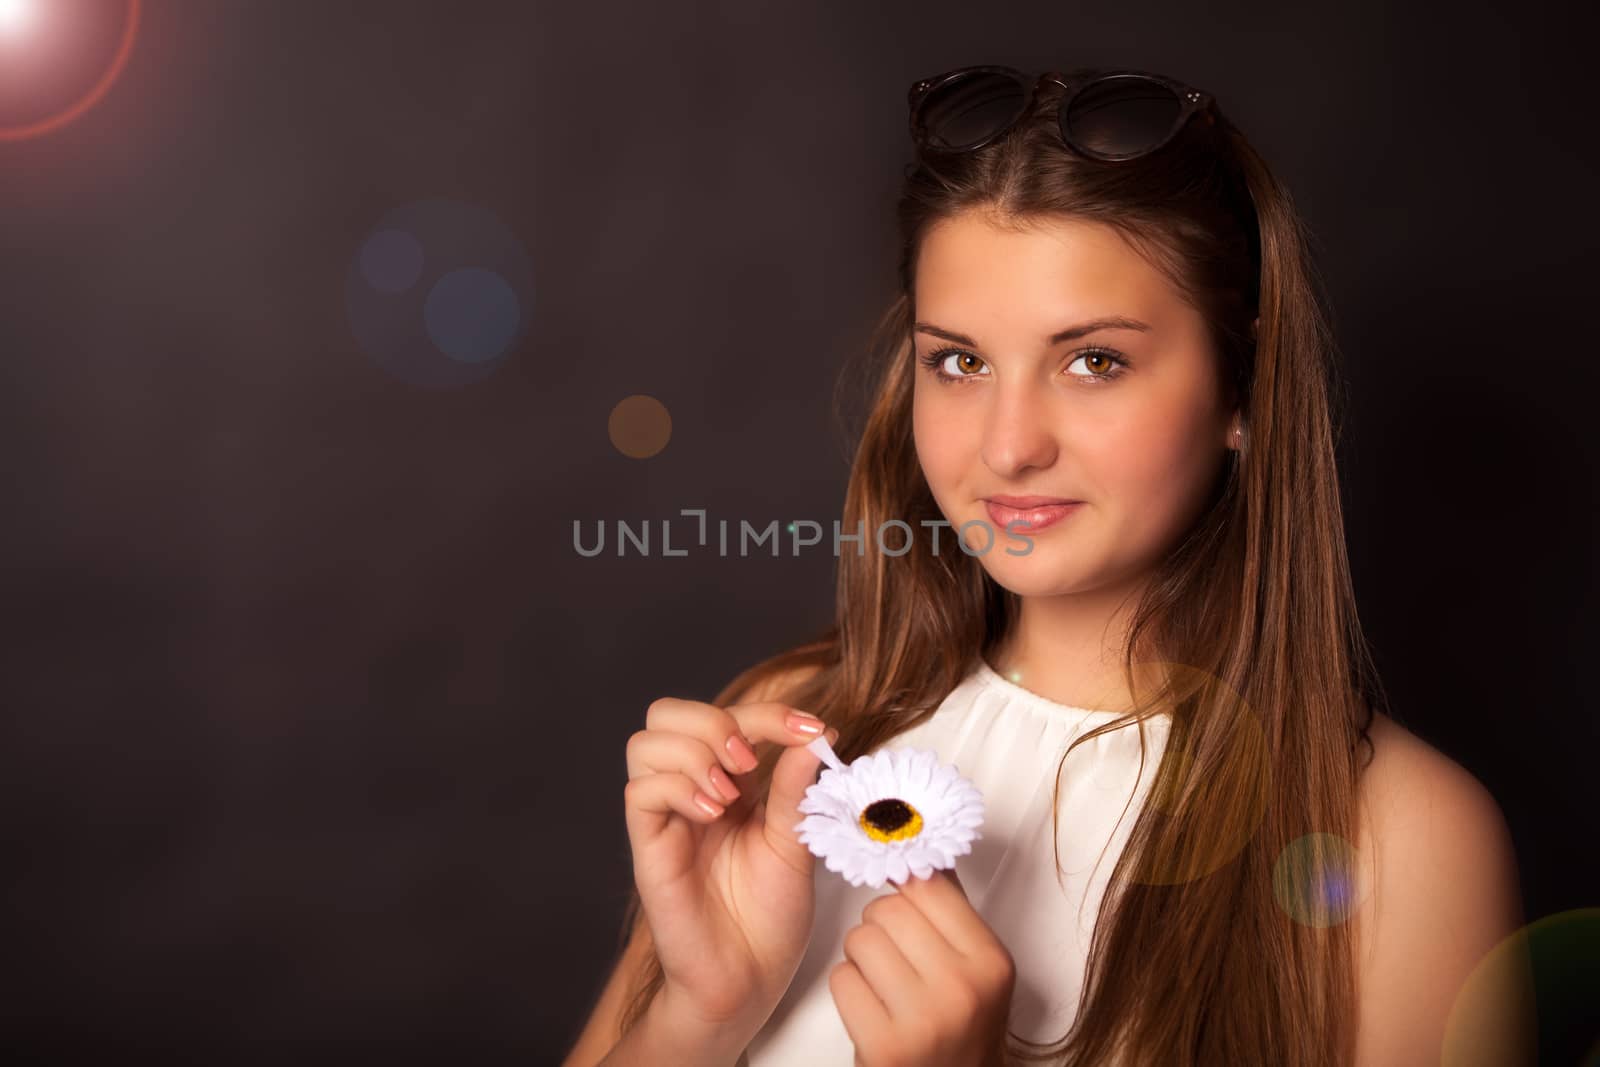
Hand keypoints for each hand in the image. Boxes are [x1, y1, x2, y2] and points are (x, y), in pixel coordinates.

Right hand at [623, 695, 838, 1042]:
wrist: (749, 980)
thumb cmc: (769, 917)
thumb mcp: (793, 842)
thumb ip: (796, 789)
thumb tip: (817, 735)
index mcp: (729, 784)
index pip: (729, 717)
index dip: (768, 713)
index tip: (812, 730)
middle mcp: (691, 792)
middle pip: (667, 714)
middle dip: (714, 719)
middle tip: (750, 760)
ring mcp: (666, 818)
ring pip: (645, 743)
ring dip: (694, 753)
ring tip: (729, 795)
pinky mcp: (649, 848)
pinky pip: (640, 792)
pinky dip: (677, 789)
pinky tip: (712, 815)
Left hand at [830, 868, 1016, 1066]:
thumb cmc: (962, 1027)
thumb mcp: (978, 966)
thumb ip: (950, 909)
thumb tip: (917, 849)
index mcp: (990, 960)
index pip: (928, 884)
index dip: (903, 880)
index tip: (896, 882)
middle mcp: (961, 989)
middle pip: (886, 909)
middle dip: (880, 925)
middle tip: (896, 952)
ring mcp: (923, 1020)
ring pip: (859, 939)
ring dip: (861, 957)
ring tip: (885, 981)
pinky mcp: (884, 1046)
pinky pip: (841, 979)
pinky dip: (849, 990)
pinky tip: (872, 1007)